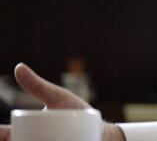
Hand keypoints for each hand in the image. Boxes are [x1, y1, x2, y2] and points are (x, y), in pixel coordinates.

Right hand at [0, 64, 124, 140]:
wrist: (103, 133)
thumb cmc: (78, 114)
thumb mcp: (58, 99)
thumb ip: (38, 86)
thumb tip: (19, 67)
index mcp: (23, 135)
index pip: (3, 136)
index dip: (0, 135)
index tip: (1, 134)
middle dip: (11, 140)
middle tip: (15, 139)